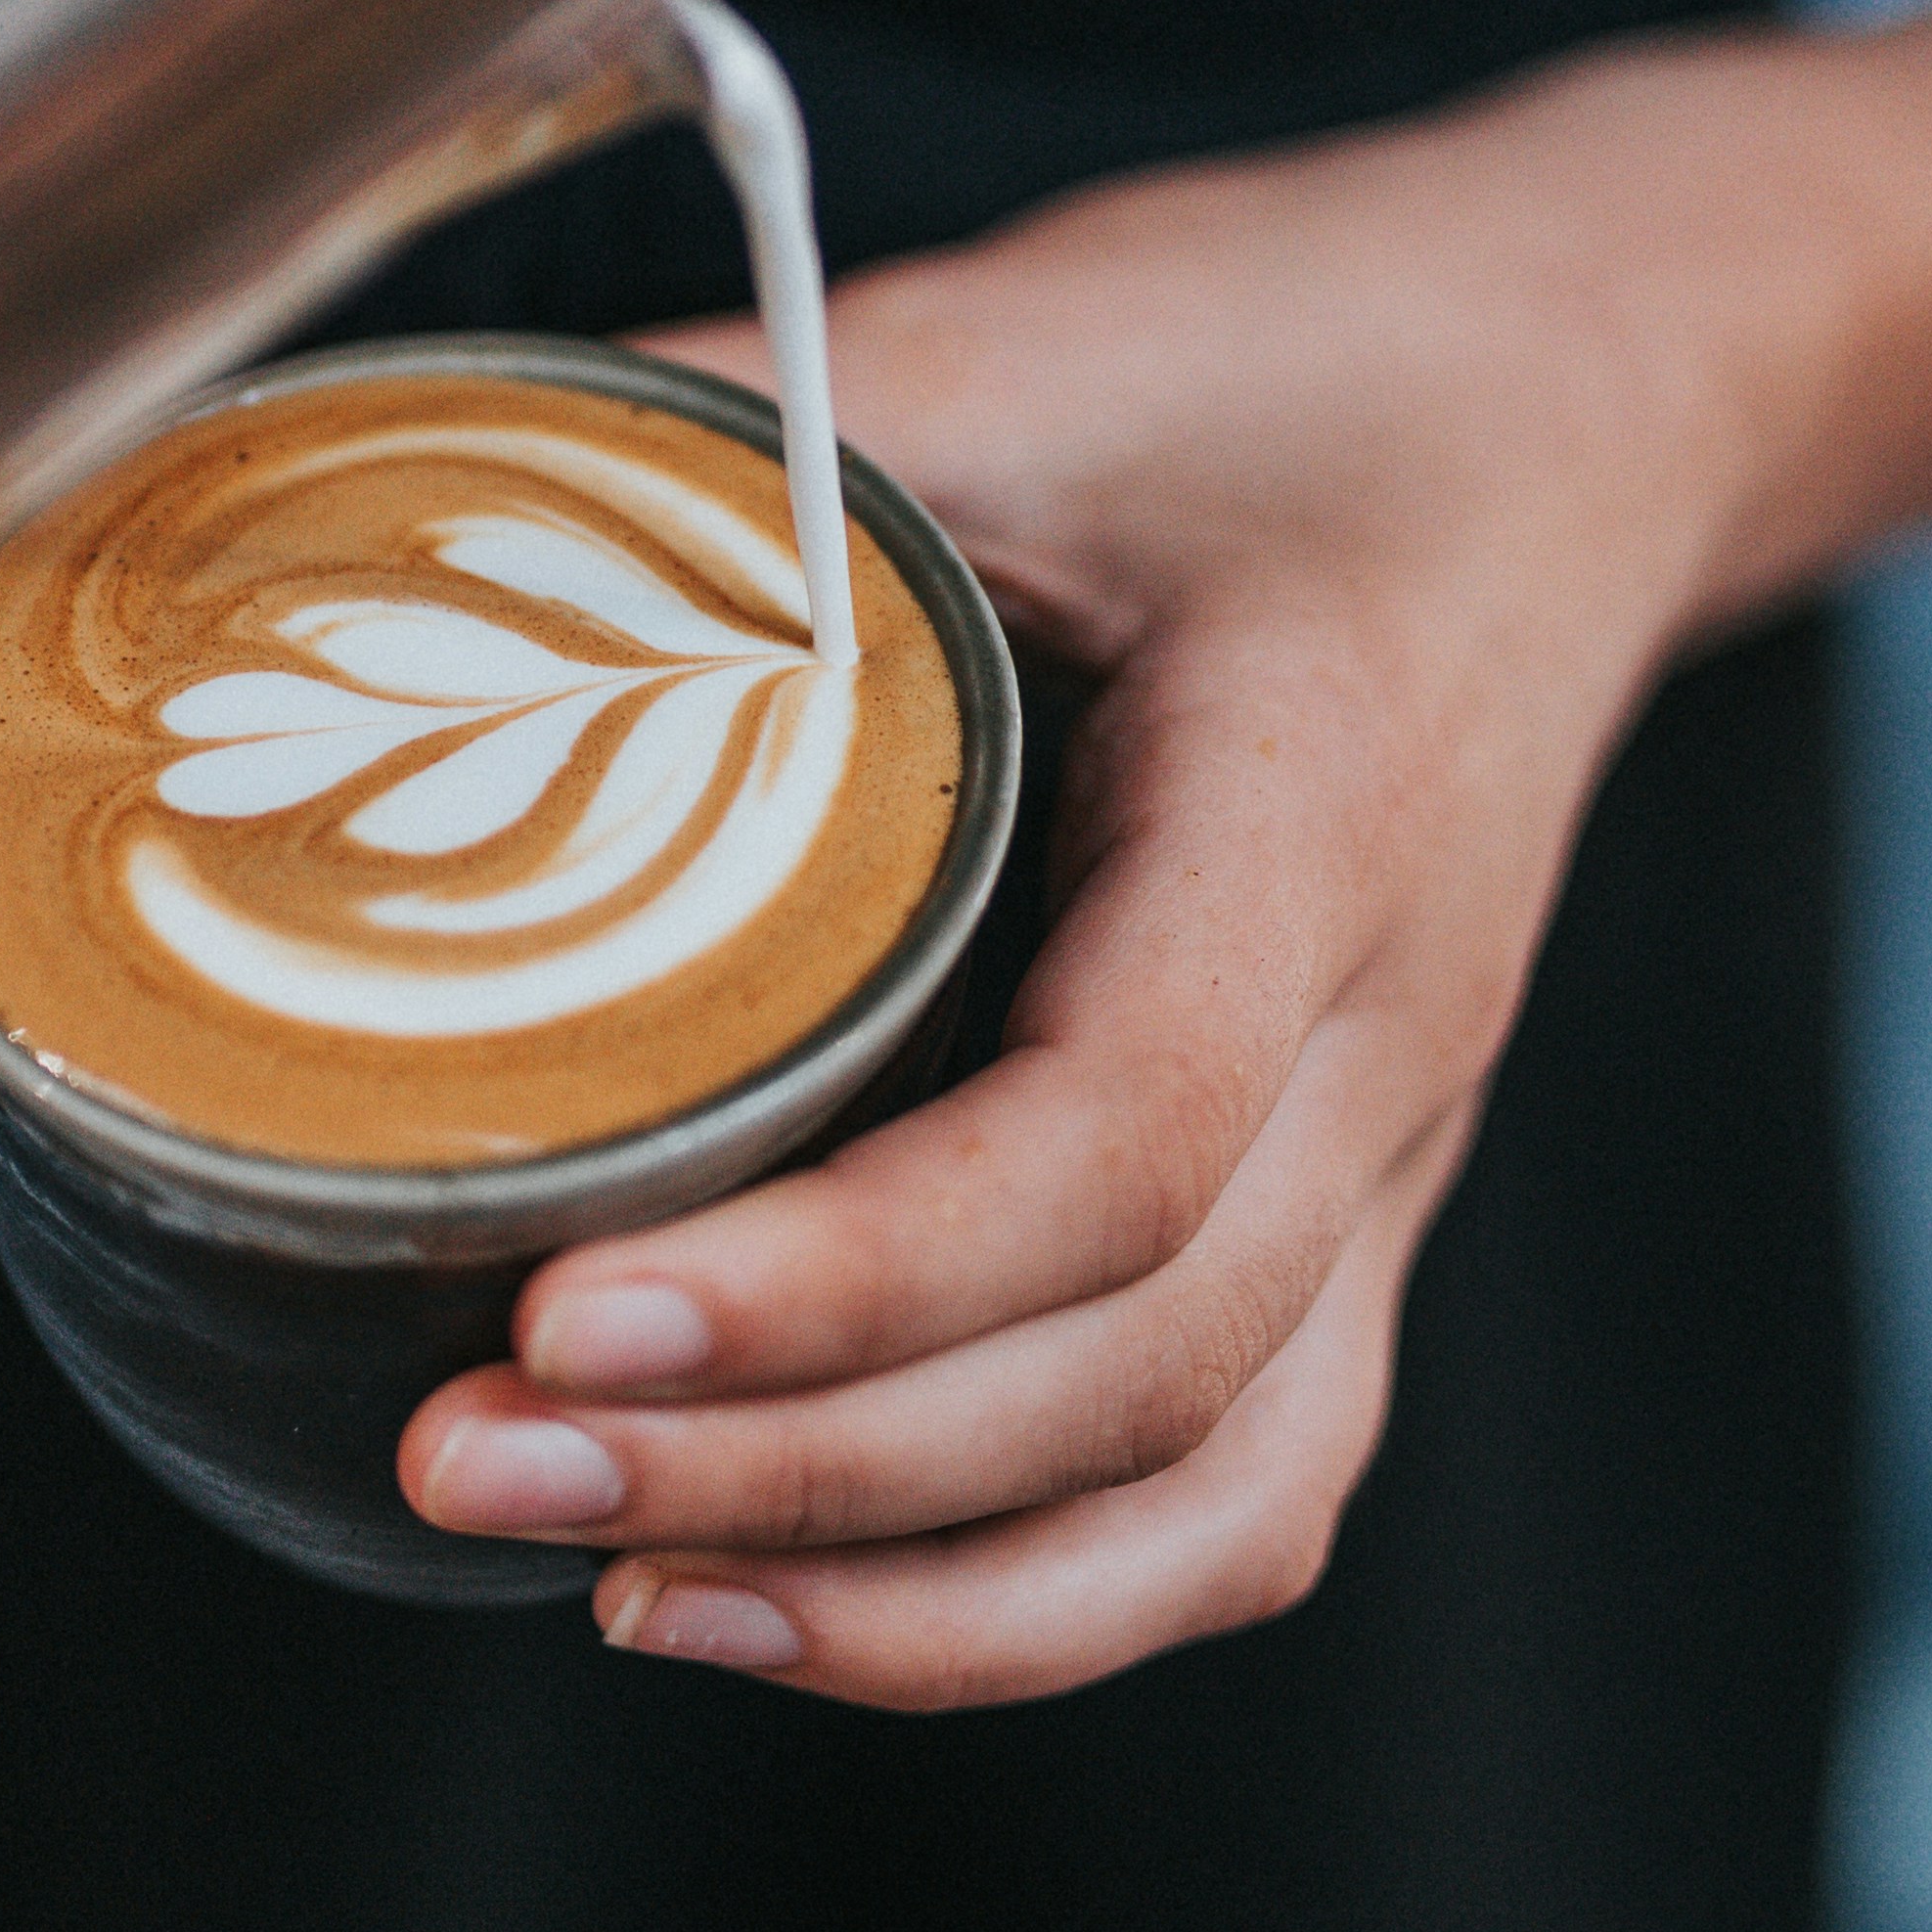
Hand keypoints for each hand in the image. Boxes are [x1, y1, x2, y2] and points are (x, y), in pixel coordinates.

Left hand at [389, 60, 1805, 1710]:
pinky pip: (1236, 1494)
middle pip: (1134, 1365)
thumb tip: (352, 510)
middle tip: (473, 1457)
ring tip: (603, 1585)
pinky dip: (1025, 1601)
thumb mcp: (1012, 329)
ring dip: (901, 1594)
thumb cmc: (1295, 355)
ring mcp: (1396, 1155)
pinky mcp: (1351, 1213)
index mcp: (1325, 813)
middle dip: (788, 1466)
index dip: (844, 1270)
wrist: (1578, 396)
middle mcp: (1397, 1035)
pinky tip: (781, 1599)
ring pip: (1210, 1493)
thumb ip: (714, 427)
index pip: (1120, 1133)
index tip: (564, 1309)